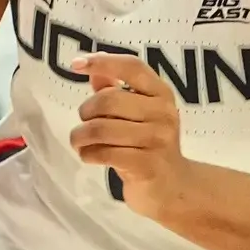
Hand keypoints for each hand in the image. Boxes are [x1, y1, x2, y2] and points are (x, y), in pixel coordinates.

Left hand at [70, 53, 190, 216]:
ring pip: (100, 129)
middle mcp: (163, 113)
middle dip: (85, 112)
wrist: (174, 187)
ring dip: (80, 136)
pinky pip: (102, 153)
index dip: (102, 62)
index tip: (75, 65)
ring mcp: (157, 140)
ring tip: (81, 142)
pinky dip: (87, 154)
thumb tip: (93, 68)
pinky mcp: (146, 165)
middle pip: (108, 100)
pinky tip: (90, 156)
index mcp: (161, 94)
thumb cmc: (149, 145)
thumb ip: (115, 90)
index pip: (131, 67)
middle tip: (84, 122)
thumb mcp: (137, 113)